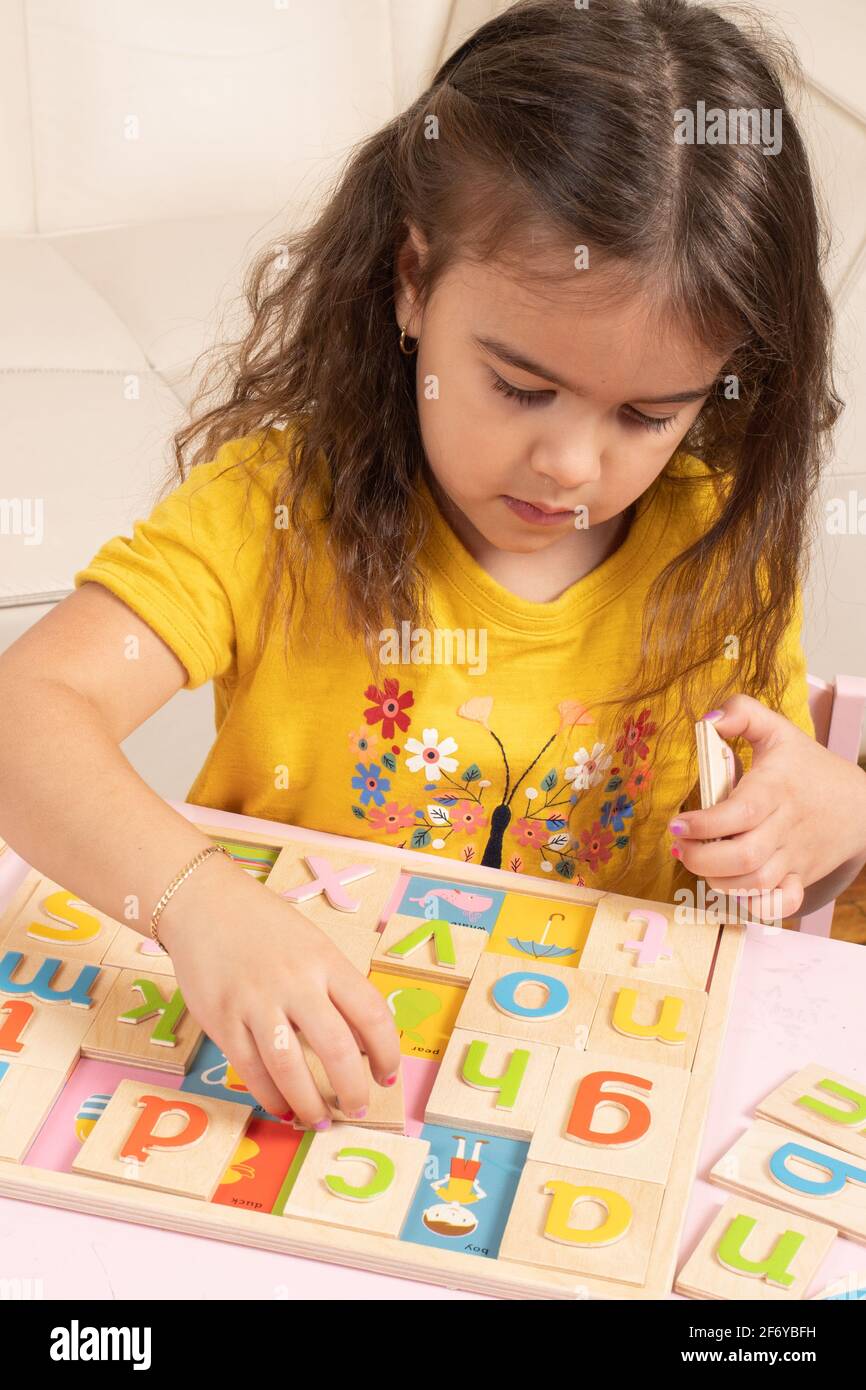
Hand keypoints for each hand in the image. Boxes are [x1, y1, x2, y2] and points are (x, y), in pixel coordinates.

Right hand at [156, 857, 399, 1126]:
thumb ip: (333, 987)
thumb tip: (360, 1043)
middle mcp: (295, 982)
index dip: (386, 1051)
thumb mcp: (312, 944)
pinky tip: (282, 1107)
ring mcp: (255, 1002)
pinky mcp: (222, 1020)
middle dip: (352, 1089)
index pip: (371, 1013)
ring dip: (310, 1104)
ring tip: (319, 1120)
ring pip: (291, 1068)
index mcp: (325, 960)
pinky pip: (251, 1070)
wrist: (203, 903)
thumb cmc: (264, 925)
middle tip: (357, 1108)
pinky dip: (270, 1096)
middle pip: (337, 1048)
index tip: (387, 1074)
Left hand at [669, 695, 865, 920]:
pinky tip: (735, 890)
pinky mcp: (800, 878)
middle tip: (679, 847)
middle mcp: (786, 827)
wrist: (860, 804)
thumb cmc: (806, 767)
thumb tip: (707, 720)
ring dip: (718, 881)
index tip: (677, 824)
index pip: (739, 813)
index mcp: (775, 789)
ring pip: (756, 884)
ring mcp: (794, 856)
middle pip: (744, 856)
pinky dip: (756, 907)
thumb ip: (741, 713)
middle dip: (702, 858)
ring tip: (699, 862)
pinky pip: (781, 905)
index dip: (704, 824)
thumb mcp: (777, 730)